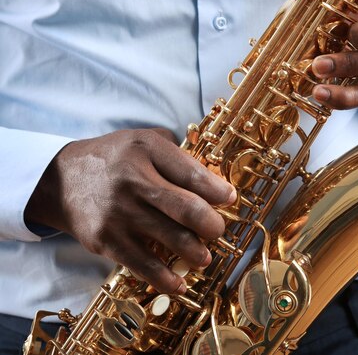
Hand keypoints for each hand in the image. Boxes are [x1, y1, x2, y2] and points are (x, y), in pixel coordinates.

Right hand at [24, 129, 234, 293]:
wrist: (60, 180)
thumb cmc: (116, 159)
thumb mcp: (144, 141)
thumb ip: (178, 155)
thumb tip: (216, 183)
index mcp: (147, 149)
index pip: (193, 174)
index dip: (218, 191)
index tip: (230, 199)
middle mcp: (133, 179)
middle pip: (188, 208)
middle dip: (212, 225)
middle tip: (217, 231)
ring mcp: (119, 212)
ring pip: (172, 239)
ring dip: (197, 254)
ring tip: (202, 257)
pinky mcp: (106, 239)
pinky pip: (144, 265)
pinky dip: (166, 280)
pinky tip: (179, 284)